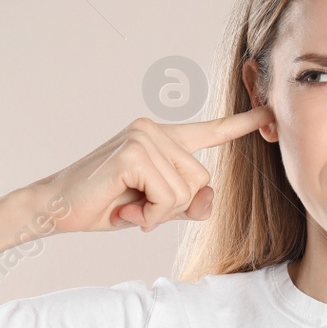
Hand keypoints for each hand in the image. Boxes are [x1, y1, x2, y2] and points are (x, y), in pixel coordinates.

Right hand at [26, 108, 272, 233]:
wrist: (57, 208)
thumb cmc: (106, 205)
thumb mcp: (157, 209)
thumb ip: (188, 204)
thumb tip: (208, 197)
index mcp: (164, 139)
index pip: (210, 131)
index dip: (241, 125)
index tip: (270, 114)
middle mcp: (155, 129)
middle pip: (202, 180)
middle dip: (174, 207)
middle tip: (139, 206)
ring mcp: (144, 136)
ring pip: (187, 191)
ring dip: (160, 212)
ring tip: (130, 205)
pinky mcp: (134, 151)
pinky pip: (167, 196)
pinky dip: (149, 213)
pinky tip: (125, 206)